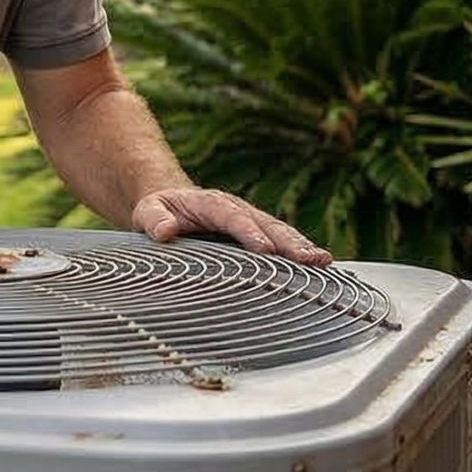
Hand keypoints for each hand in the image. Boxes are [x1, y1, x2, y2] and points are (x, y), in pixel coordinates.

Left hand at [130, 187, 332, 264]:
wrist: (172, 204)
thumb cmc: (160, 211)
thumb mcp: (148, 211)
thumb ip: (154, 219)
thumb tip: (165, 231)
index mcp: (212, 203)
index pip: (233, 217)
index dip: (249, 233)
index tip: (264, 250)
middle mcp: (238, 210)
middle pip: (267, 225)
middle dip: (289, 242)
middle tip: (309, 259)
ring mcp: (252, 222)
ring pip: (280, 232)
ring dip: (301, 247)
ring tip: (322, 262)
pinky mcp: (258, 235)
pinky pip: (281, 243)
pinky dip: (299, 254)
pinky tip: (318, 269)